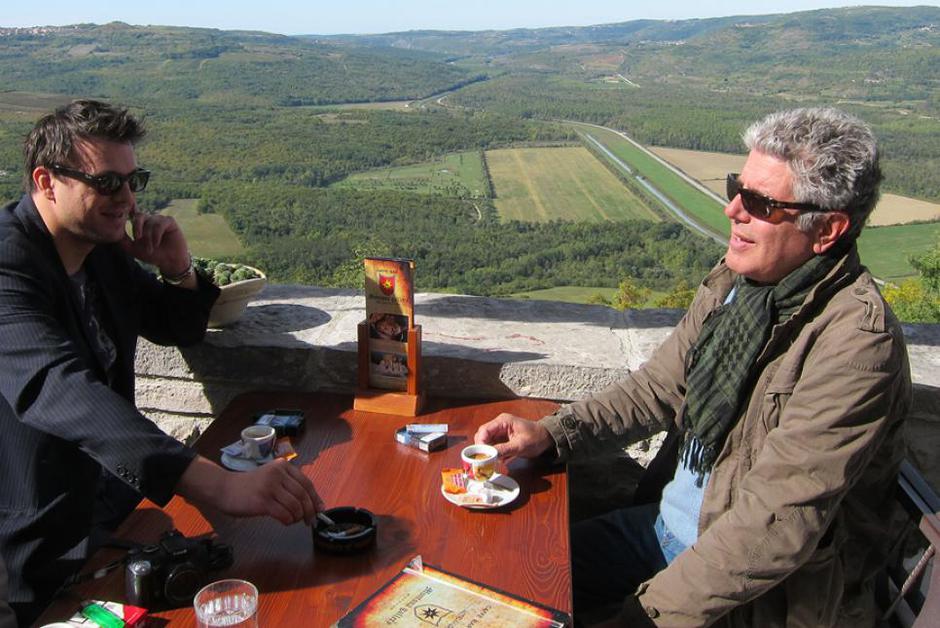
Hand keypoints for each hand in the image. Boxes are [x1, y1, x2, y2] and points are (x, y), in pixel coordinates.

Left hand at [120, 210, 189, 277]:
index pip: (132, 215)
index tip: (125, 224)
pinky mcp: (170, 222)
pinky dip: (156, 235)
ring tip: (151, 248)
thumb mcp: (133, 249)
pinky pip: (160, 224)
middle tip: (137, 239)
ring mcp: (160, 220)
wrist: (169, 262)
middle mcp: (150, 220)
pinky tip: (157, 243)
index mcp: (141, 224)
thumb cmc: (152, 255)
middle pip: (139, 216)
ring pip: (150, 223)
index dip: (128, 215)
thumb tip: (114, 232)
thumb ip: (123, 240)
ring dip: (149, 237)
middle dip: (137, 228)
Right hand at [177, 456, 323, 525]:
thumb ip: (289, 486)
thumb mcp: (272, 478)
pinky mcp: (262, 501)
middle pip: (303, 495)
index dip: (315, 498)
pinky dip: (288, 521)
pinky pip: (284, 514)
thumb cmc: (250, 486)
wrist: (225, 489)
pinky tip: (284, 522)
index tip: (320, 509)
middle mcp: (278, 473)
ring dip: (297, 517)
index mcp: (283, 466)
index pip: (307, 483)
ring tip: (293, 520)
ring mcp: (270, 487)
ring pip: (295, 506)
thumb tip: (312, 503)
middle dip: (309, 511)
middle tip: (309, 521)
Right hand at [473, 413, 553, 461]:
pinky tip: (495, 460)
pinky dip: (492, 453)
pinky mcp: (502, 439)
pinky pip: (492, 445)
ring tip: (488, 461)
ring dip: (486, 451)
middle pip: (482, 435)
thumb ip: (505, 449)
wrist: (546, 438)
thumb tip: (490, 455)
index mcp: (503, 421)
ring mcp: (500, 432)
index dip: (480, 442)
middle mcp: (499, 425)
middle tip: (483, 460)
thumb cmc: (536, 438)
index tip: (480, 455)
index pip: (484, 430)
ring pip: (486, 441)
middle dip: (481, 448)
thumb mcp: (521, 445)